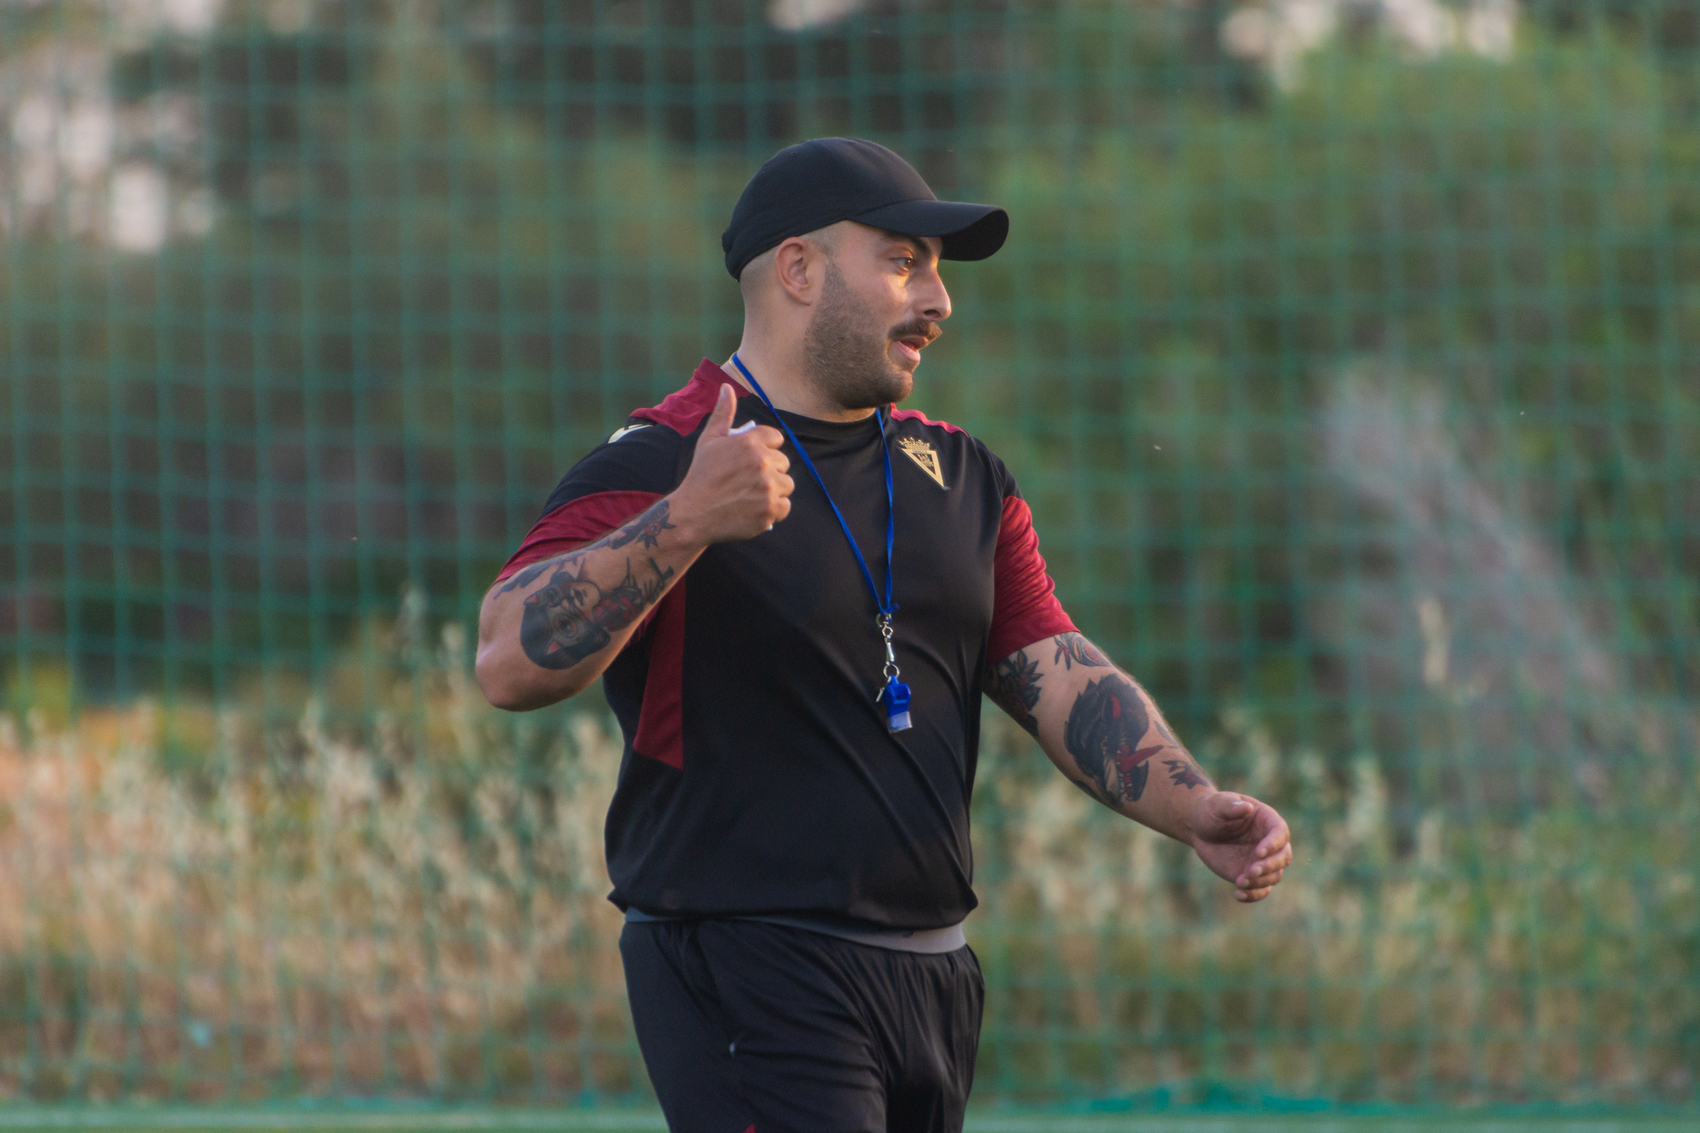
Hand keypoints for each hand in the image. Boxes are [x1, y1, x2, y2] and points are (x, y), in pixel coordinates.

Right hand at [669, 383, 793, 543]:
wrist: (693, 514)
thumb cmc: (701, 475)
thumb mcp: (709, 440)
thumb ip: (723, 413)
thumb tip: (727, 387)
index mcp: (750, 442)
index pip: (777, 439)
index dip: (766, 449)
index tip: (751, 460)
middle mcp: (762, 463)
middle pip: (783, 463)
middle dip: (770, 470)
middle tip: (749, 480)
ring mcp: (768, 488)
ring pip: (786, 485)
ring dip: (775, 490)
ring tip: (753, 495)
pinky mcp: (770, 510)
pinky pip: (785, 506)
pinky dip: (774, 510)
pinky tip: (756, 508)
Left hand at [1189, 791, 1291, 902]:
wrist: (1201, 828)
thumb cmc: (1212, 811)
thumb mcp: (1218, 804)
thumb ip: (1232, 806)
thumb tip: (1246, 807)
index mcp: (1268, 821)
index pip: (1281, 834)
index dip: (1273, 844)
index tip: (1258, 852)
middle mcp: (1270, 843)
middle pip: (1283, 857)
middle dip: (1269, 867)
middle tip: (1250, 871)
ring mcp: (1263, 861)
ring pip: (1274, 876)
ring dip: (1260, 882)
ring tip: (1240, 881)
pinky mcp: (1252, 875)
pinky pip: (1261, 890)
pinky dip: (1253, 895)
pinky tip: (1238, 894)